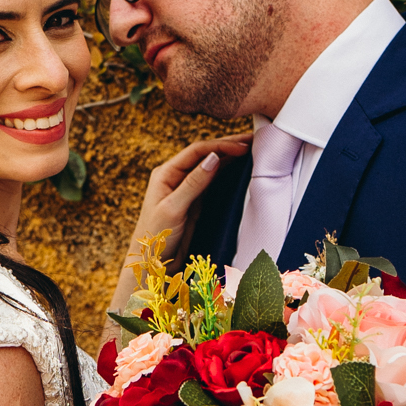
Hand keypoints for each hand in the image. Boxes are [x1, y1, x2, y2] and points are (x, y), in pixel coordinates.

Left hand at [127, 135, 249, 268]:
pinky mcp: (195, 201)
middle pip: (205, 154)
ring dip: (229, 157)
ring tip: (251, 149)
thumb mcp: (174, 209)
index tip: (242, 145)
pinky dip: (227, 172)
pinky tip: (240, 167)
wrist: (153, 264)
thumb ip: (193, 184)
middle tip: (253, 141)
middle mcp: (175, 176)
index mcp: (166, 173)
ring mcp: (186, 188)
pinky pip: (213, 181)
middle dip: (228, 146)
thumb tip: (213, 158)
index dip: (220, 145)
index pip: (196, 151)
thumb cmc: (157, 237)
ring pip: (211, 166)